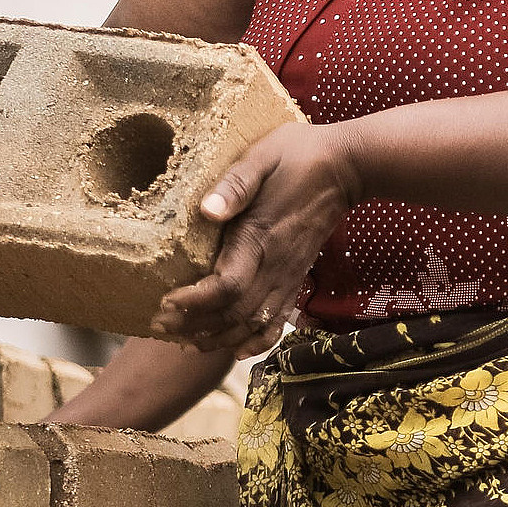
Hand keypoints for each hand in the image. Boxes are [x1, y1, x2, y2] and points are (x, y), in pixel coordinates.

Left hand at [152, 120, 358, 356]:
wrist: (346, 167)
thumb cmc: (298, 156)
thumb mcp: (262, 157)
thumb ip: (235, 184)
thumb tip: (207, 210)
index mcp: (261, 237)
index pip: (226, 286)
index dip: (194, 302)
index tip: (165, 302)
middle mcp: (276, 265)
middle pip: (235, 314)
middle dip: (196, 325)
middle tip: (161, 326)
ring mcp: (289, 275)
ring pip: (254, 324)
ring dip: (219, 338)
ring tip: (186, 341)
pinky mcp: (296, 278)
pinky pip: (278, 321)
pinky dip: (256, 341)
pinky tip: (235, 350)